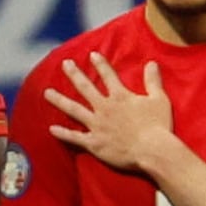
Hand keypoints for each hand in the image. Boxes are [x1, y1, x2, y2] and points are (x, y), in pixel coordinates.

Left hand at [44, 53, 181, 175]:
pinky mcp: (94, 142)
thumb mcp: (159, 99)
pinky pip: (74, 137)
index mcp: (120, 97)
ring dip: (59, 100)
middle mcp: (105, 108)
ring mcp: (97, 125)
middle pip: (86, 88)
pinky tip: (51, 129)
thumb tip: (152, 63)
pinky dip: (62, 133)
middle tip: (64, 64)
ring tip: (47, 93)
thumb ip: (153, 81)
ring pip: (73, 110)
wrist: (153, 150)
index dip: (101, 64)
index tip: (91, 54)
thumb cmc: (158, 125)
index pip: (109, 76)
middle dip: (74, 74)